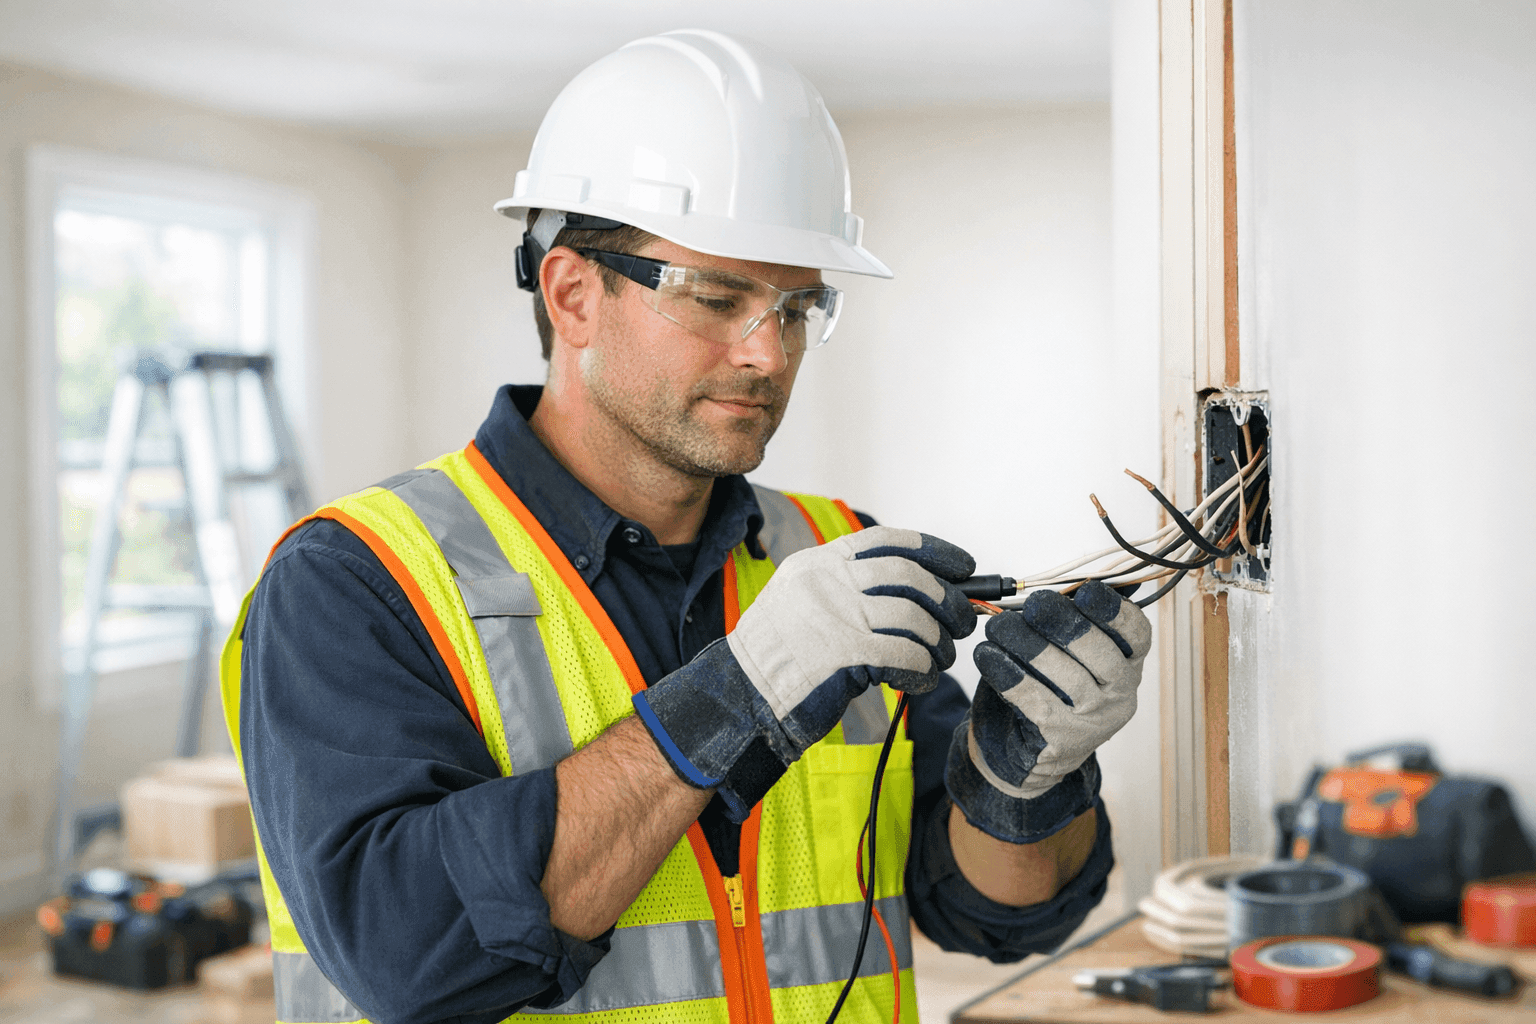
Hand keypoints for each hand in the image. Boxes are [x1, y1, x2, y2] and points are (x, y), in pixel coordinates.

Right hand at [634, 526, 976, 818]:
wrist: (741, 696)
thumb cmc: (780, 658)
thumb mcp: (805, 602)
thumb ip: (851, 590)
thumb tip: (921, 592)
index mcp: (819, 563)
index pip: (888, 541)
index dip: (934, 551)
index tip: (965, 567)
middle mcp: (827, 581)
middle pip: (911, 577)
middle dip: (949, 600)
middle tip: (963, 622)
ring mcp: (834, 615)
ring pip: (914, 617)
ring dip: (939, 641)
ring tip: (939, 658)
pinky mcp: (843, 654)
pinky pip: (905, 655)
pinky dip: (923, 669)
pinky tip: (919, 679)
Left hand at [946, 580, 1149, 842]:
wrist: (1031, 752)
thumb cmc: (1051, 689)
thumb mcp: (1069, 654)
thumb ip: (1070, 622)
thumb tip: (1056, 587)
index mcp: (1128, 664)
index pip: (1136, 634)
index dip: (1114, 611)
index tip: (1086, 591)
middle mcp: (1119, 694)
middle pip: (1101, 653)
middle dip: (1064, 623)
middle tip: (1034, 604)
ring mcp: (1093, 720)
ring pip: (1067, 677)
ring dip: (1029, 646)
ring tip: (998, 626)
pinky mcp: (1060, 740)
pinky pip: (1033, 700)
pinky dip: (1007, 673)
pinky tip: (987, 655)